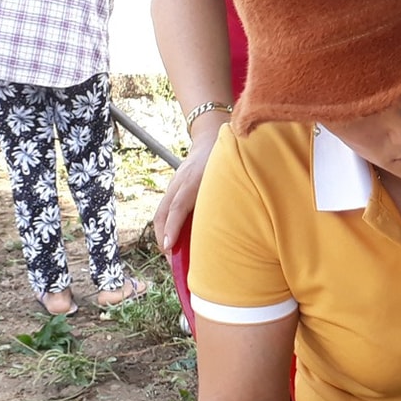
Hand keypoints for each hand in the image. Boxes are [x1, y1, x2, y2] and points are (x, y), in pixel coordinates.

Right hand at [155, 113, 226, 252]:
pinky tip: (174, 242)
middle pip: (164, 213)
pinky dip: (166, 227)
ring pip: (161, 213)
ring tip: (172, 256)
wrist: (210, 139)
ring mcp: (173, 185)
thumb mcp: (231, 177)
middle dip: (164, 238)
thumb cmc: (225, 162)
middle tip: (172, 261)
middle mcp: (180, 183)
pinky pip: (165, 210)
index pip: (178, 206)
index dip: (173, 227)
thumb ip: (231, 197)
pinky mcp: (172, 189)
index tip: (169, 247)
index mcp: (194, 179)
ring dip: (163, 235)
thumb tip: (239, 225)